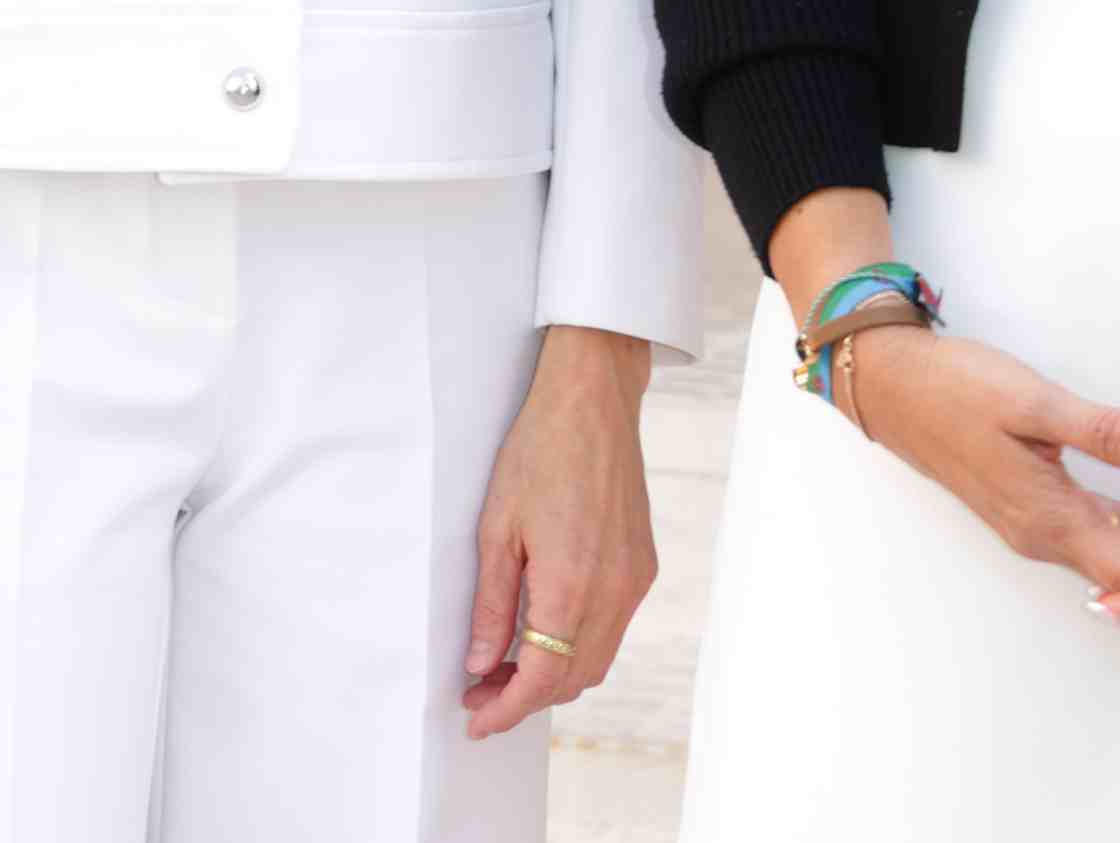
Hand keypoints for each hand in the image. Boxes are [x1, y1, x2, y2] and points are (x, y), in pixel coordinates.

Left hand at [461, 324, 655, 739]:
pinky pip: (613, 629)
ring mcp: (634, 582)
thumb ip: (490, 602)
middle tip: (481, 689)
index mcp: (571, 586)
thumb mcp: (496, 526)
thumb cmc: (539, 451)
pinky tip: (547, 629)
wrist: (593, 401)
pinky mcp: (644, 567)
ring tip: (507, 665)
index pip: (541, 679)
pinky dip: (580, 645)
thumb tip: (482, 662)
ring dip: (555, 675)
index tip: (476, 718)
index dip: (506, 708)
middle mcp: (612, 594)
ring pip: (597, 660)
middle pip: (572, 679)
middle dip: (525, 697)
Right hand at [844, 325, 1119, 601]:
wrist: (889, 384)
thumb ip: (1104, 433)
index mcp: (1051, 520)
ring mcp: (1031, 526)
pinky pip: (1088, 535)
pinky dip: (1119, 526)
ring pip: (1108, 558)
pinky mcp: (1024, 507)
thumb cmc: (953, 390)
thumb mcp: (1035, 403)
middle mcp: (1043, 537)